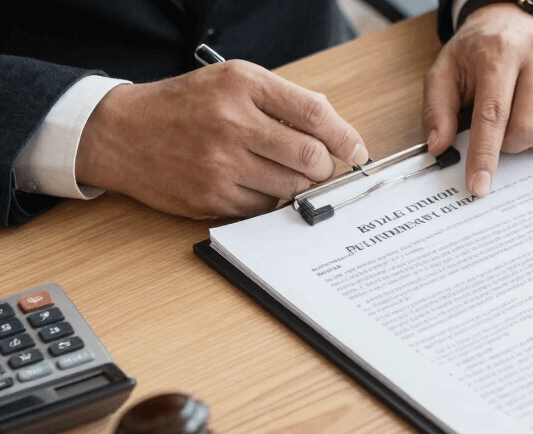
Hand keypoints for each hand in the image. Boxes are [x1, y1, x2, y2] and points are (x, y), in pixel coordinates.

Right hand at [76, 60, 367, 217]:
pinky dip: (269, 199)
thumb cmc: (186, 105)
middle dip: (325, 167)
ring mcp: (220, 164)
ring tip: (281, 171)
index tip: (357, 151)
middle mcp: (232, 123)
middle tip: (320, 166)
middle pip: (310, 157)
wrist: (122, 133)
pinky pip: (264, 207)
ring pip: (292, 187)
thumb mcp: (233, 81)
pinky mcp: (211, 197)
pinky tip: (252, 182)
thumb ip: (284, 99)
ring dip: (298, 185)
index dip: (345, 137)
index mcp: (243, 86)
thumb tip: (334, 128)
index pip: (315, 115)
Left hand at [422, 3, 532, 196]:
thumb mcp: (446, 72)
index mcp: (500, 52)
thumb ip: (437, 110)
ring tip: (522, 123)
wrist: (515, 22)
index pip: (494, 115)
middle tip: (500, 134)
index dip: (485, 155)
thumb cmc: (480, 53)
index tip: (479, 185)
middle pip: (530, 129)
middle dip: (510, 146)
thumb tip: (440, 147)